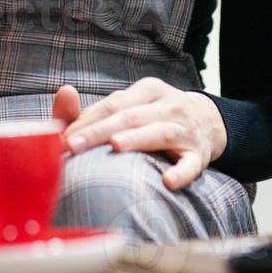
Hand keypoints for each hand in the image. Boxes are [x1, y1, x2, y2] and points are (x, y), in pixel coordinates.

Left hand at [58, 77, 227, 190]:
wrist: (209, 121)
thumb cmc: (154, 116)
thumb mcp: (132, 105)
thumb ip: (96, 110)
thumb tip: (63, 94)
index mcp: (148, 90)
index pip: (113, 104)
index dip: (86, 121)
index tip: (62, 138)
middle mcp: (168, 105)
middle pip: (130, 116)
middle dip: (100, 131)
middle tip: (73, 145)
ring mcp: (186, 129)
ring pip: (160, 133)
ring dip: (137, 139)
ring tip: (115, 147)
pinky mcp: (200, 154)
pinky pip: (192, 164)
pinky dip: (181, 173)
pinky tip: (168, 182)